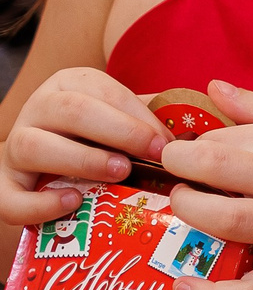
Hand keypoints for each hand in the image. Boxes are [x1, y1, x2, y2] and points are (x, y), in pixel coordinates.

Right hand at [0, 67, 169, 227]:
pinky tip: (73, 202)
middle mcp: (37, 111)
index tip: (169, 142)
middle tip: (155, 154)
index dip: (138, 115)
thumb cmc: (97, 140)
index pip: (101, 89)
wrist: (45, 168)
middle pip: (70, 110)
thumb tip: (197, 129)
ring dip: (82, 159)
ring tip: (119, 172)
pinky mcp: (3, 186)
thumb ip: (151, 118)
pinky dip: (39, 203)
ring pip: (34, 146)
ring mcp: (16, 148)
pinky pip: (9, 196)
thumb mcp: (121, 120)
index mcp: (68, 86)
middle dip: (118, 130)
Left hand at [154, 80, 252, 289]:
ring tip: (186, 207)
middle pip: (215, 167)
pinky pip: (249, 289)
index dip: (198, 146)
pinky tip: (183, 285)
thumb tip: (213, 87)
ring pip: (225, 220)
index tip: (198, 156)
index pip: (223, 138)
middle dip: (180, 165)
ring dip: (190, 210)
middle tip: (178, 174)